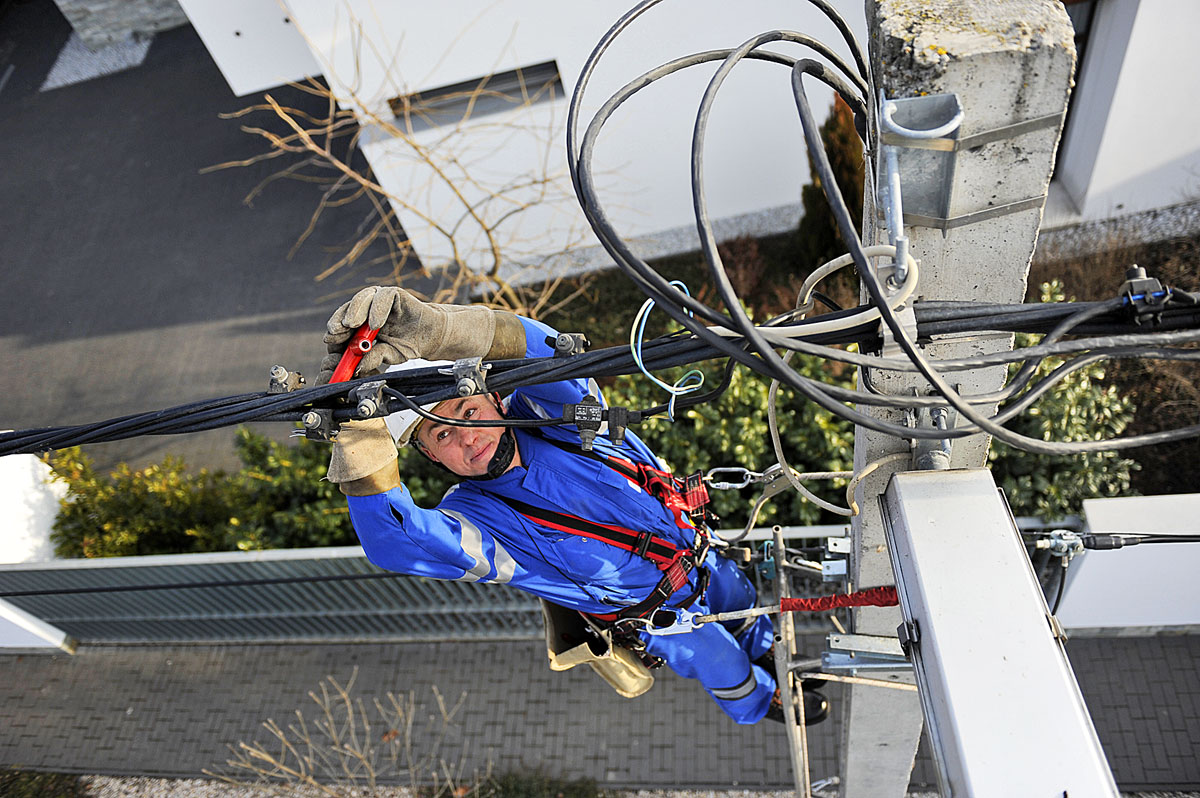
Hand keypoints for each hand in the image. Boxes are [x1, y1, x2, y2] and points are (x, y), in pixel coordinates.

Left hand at [317, 285, 516, 383]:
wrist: (433, 336)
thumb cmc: (408, 344)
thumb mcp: (388, 356)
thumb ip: (374, 358)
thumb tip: (357, 367)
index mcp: (361, 325)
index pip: (342, 324)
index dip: (335, 331)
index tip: (331, 340)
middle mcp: (368, 310)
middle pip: (347, 309)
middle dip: (339, 320)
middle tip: (336, 332)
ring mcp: (380, 301)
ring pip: (361, 298)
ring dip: (354, 311)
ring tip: (351, 325)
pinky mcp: (394, 295)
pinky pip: (382, 296)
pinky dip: (377, 308)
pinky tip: (376, 323)